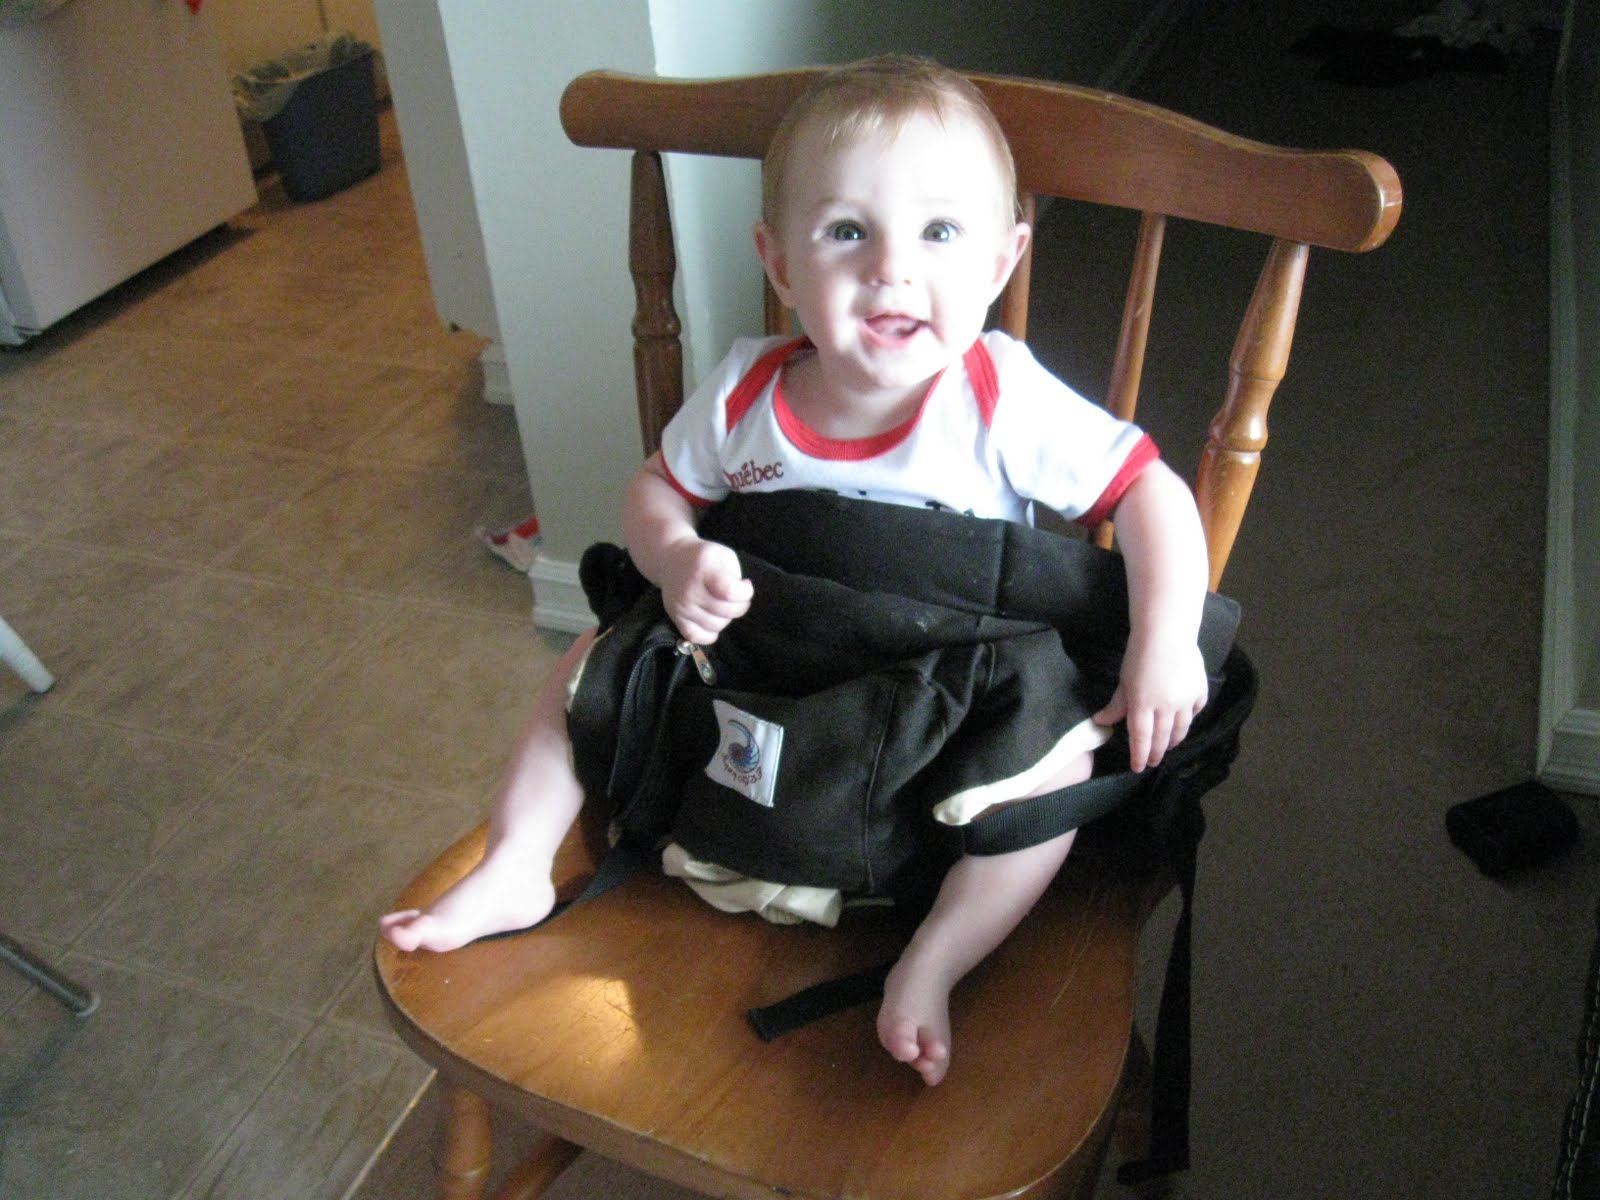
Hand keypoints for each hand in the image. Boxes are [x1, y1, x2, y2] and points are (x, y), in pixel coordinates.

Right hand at [659, 537, 752, 644]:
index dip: (745, 593)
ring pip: (715, 626)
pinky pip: (697, 637)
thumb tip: (741, 598)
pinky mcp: (675, 618)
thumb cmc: (703, 557)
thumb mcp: (723, 555)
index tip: (746, 586)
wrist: (671, 559)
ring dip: (726, 619)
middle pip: (725, 611)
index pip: (729, 591)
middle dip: (740, 606)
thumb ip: (735, 575)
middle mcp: (690, 590)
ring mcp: (681, 607)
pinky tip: (712, 619)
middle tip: (738, 598)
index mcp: (703, 570)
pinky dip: (710, 633)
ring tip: (724, 605)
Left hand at [1093, 635, 1207, 772]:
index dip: (1139, 755)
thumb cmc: (1139, 655)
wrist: (1167, 633)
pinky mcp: (1199, 691)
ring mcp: (1185, 701)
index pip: (1141, 739)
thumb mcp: (1124, 681)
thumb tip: (1100, 723)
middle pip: (1161, 738)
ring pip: (1181, 729)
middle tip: (1153, 761)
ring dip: (1173, 741)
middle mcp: (1165, 708)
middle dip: (1156, 753)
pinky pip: (1195, 712)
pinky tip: (1184, 722)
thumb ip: (1117, 705)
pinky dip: (1189, 719)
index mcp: (1142, 706)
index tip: (1138, 768)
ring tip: (1168, 746)